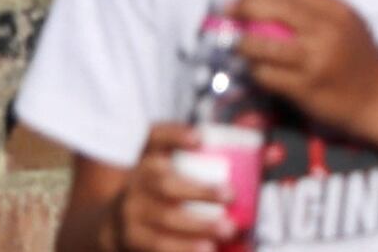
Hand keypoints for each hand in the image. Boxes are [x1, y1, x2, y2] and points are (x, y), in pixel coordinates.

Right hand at [118, 121, 249, 251]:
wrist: (116, 222)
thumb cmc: (156, 190)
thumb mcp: (167, 166)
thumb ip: (203, 157)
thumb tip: (261, 148)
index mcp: (147, 158)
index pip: (155, 138)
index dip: (176, 136)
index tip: (199, 138)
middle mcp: (136, 182)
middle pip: (166, 184)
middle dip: (200, 191)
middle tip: (230, 195)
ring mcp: (132, 213)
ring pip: (164, 219)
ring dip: (196, 226)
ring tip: (226, 230)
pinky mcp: (133, 239)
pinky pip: (158, 246)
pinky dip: (183, 248)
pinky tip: (208, 249)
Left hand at [226, 0, 377, 141]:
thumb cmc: (360, 60)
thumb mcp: (347, 25)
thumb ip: (316, 11)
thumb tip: (269, 0)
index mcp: (336, 10)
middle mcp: (326, 31)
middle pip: (273, 8)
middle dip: (244, 7)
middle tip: (229, 14)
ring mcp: (315, 61)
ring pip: (263, 44)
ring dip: (243, 43)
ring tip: (238, 46)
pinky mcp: (306, 89)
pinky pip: (267, 75)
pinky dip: (256, 71)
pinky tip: (256, 71)